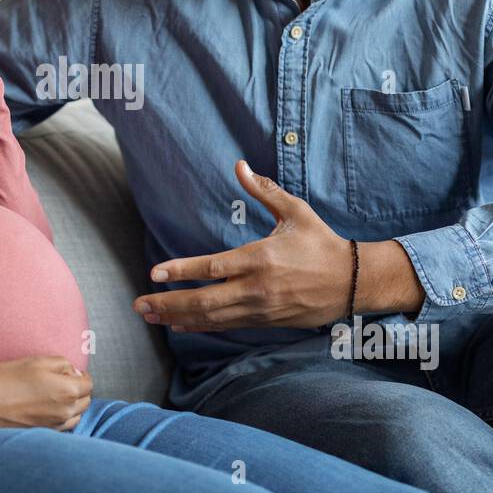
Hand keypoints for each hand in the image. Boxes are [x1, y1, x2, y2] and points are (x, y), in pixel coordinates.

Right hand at [0, 355, 92, 430]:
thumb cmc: (9, 378)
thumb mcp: (37, 361)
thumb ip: (62, 364)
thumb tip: (73, 373)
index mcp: (67, 390)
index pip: (88, 384)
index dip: (82, 376)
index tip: (73, 372)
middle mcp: (66, 411)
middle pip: (85, 401)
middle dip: (79, 390)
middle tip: (63, 381)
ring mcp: (55, 425)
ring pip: (76, 415)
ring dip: (72, 405)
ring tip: (55, 396)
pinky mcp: (43, 433)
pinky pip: (63, 426)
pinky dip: (62, 417)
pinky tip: (48, 409)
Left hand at [133, 159, 358, 330]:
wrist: (352, 282)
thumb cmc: (321, 243)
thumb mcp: (296, 211)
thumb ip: (264, 191)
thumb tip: (240, 165)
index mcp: (260, 258)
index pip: (212, 267)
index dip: (181, 271)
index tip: (155, 273)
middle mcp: (256, 288)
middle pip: (204, 300)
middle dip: (168, 303)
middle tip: (139, 304)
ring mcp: (260, 309)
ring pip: (212, 318)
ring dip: (178, 318)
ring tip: (150, 316)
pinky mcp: (265, 322)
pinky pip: (226, 326)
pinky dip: (200, 326)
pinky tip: (180, 325)